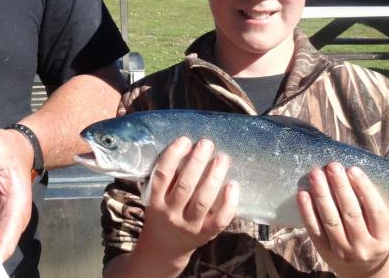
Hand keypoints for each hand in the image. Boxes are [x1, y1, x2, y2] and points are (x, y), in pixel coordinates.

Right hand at [135, 137, 239, 265]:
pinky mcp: (206, 234)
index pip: (162, 176)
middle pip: (185, 186)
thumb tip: (188, 147)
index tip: (184, 140)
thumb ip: (167, 179)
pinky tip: (233, 185)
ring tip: (222, 158)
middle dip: (197, 162)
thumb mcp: (156, 198)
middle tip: (207, 143)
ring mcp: (189, 226)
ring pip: (203, 200)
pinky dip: (228, 202)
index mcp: (155, 201)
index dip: (173, 156)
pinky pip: (220, 219)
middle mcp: (171, 214)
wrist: (164, 249)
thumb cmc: (162, 214)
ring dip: (214, 177)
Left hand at [297, 162, 388, 277]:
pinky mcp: (324, 252)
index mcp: (382, 239)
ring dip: (322, 194)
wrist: (363, 275)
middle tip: (332, 166)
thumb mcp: (380, 231)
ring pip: (331, 220)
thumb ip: (369, 208)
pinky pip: (314, 229)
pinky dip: (307, 211)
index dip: (365, 189)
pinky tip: (303, 194)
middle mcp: (363, 246)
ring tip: (316, 174)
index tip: (353, 169)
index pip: (376, 211)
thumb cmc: (371, 242)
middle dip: (340, 187)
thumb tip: (350, 173)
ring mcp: (342, 251)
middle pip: (351, 213)